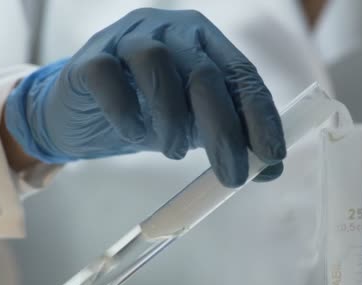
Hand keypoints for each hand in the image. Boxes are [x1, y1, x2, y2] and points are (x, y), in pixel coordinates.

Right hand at [4, 8, 284, 186]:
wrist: (89, 112)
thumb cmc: (153, 114)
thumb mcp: (200, 127)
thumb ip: (235, 141)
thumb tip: (272, 169)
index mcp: (209, 44)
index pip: (242, 74)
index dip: (261, 115)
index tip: (272, 156)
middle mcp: (174, 31)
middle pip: (205, 73)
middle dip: (223, 130)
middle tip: (231, 177)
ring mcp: (130, 37)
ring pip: (157, 65)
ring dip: (171, 120)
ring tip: (173, 153)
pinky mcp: (91, 56)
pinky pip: (109, 76)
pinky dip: (126, 113)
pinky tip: (133, 135)